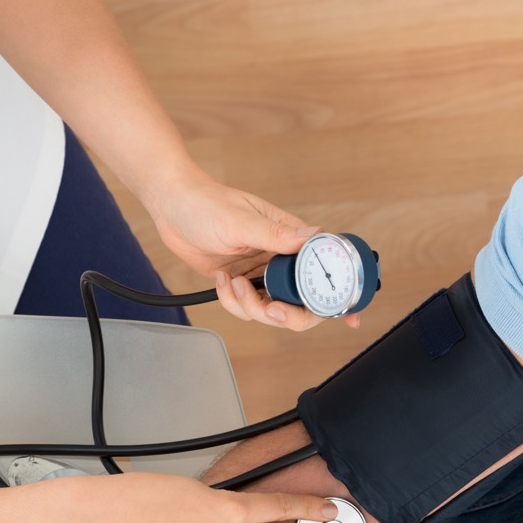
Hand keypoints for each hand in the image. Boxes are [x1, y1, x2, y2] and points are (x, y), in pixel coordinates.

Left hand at [144, 170, 330, 330]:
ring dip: (250, 306)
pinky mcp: (241, 282)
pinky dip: (232, 302)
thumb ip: (275, 233)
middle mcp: (280, 257)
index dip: (339, 297)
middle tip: (268, 309)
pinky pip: (246, 307)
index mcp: (290, 238)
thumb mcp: (241, 220)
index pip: (325, 269)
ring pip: (271, 309)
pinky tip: (222, 281)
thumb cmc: (206, 204)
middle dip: (286, 314)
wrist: (173, 207)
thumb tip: (313, 237)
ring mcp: (261, 272)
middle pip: (302, 302)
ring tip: (232, 283)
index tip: (350, 319)